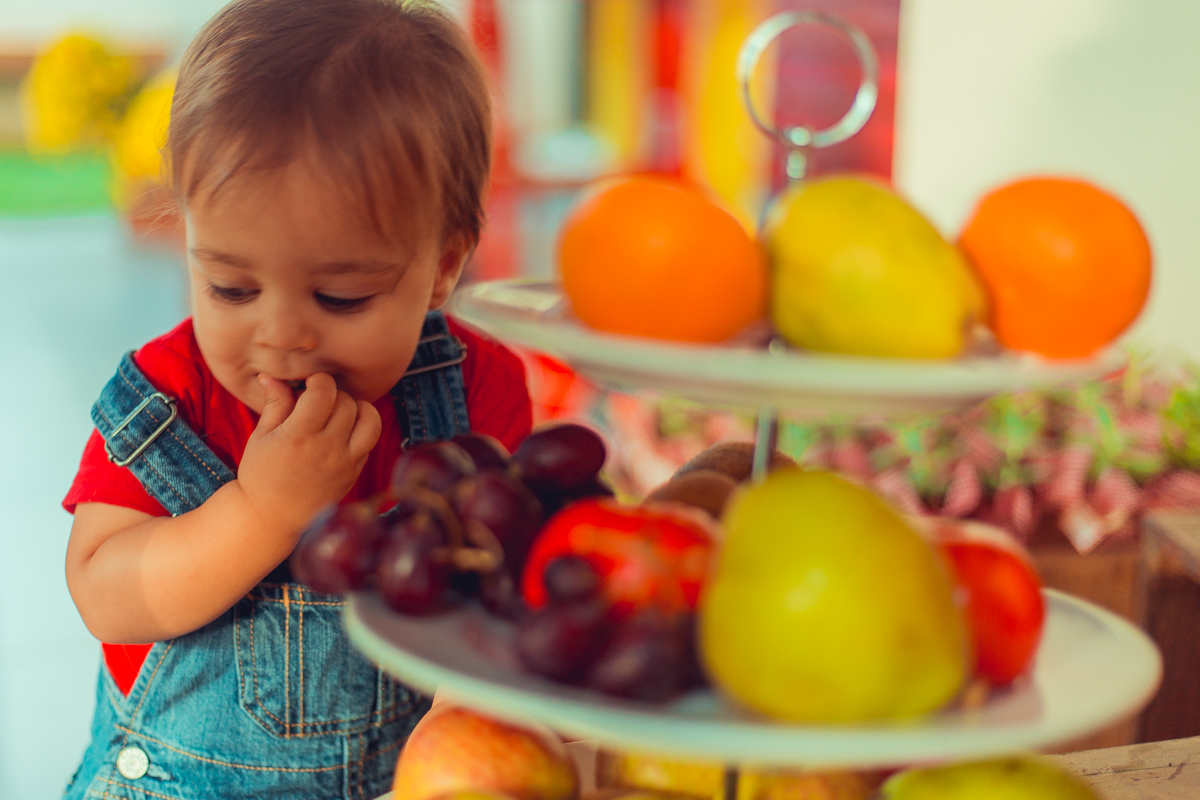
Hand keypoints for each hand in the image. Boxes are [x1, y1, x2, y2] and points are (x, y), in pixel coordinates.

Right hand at [237, 373, 381, 536]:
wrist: (272, 517)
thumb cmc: (261, 475)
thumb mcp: (261, 436)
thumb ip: (274, 404)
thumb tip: (272, 376)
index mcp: (299, 435)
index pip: (323, 392)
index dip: (319, 381)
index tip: (309, 386)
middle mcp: (326, 448)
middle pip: (346, 402)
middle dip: (334, 394)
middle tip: (319, 402)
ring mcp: (345, 462)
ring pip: (368, 418)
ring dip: (357, 408)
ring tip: (339, 412)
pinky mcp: (354, 472)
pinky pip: (370, 440)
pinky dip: (363, 428)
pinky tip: (344, 430)